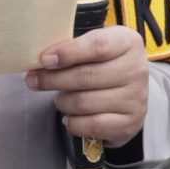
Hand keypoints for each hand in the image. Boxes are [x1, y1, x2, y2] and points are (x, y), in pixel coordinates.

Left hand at [26, 25, 147, 145]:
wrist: (129, 91)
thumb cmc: (103, 64)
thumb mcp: (93, 45)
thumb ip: (71, 48)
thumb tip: (42, 60)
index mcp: (127, 42)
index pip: (97, 46)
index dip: (68, 53)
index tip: (44, 60)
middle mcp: (136, 70)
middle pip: (86, 76)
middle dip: (52, 80)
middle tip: (33, 80)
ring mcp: (135, 98)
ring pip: (84, 102)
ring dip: (62, 102)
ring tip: (59, 98)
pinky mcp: (129, 123)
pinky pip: (91, 125)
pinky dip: (73, 122)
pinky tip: (69, 116)